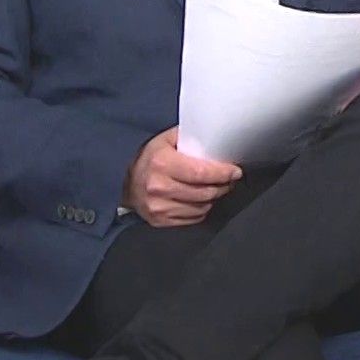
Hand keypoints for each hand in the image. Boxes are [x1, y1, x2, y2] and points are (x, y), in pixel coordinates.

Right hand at [123, 127, 242, 226]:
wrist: (124, 182)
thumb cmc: (149, 158)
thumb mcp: (166, 140)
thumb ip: (189, 138)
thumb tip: (216, 139)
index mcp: (162, 164)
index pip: (202, 173)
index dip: (223, 173)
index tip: (235, 171)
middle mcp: (160, 187)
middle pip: (205, 192)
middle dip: (223, 186)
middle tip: (229, 179)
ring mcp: (160, 207)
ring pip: (202, 207)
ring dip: (213, 198)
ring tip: (215, 188)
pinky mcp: (161, 221)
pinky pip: (193, 219)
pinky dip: (201, 210)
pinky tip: (201, 200)